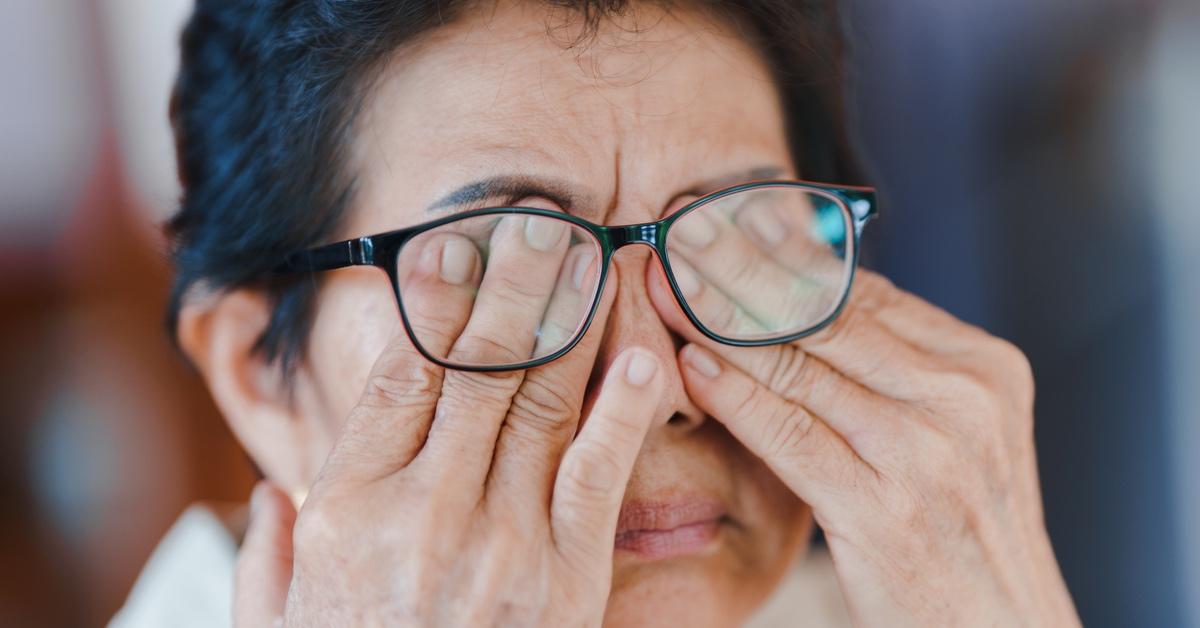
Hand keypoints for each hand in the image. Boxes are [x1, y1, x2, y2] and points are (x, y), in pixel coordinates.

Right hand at [235, 215, 665, 625]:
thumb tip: (265, 497)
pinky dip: (624, 408)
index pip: (398, 375)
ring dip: (570, 318)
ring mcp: (501, 539)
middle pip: (474, 366)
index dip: (432, 302)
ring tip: (590, 253)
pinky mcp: (568, 576)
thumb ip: (264, 564)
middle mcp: (422, 509)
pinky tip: (643, 353)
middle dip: (511, 283)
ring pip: (538, 400)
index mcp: (346, 509)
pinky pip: (598, 473)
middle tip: (540, 219)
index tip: (457, 247)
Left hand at [649, 221, 1079, 624]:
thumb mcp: (954, 437)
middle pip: (826, 313)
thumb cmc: (960, 534)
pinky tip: (690, 365)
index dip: (782, 254)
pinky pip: (790, 434)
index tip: (722, 223)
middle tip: (679, 234)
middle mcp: (962, 397)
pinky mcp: (884, 510)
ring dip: (720, 322)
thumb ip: (892, 371)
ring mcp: (927, 452)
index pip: (863, 291)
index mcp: (983, 368)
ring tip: (666, 287)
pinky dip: (735, 395)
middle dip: (740, 270)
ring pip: (800, 365)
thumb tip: (805, 299)